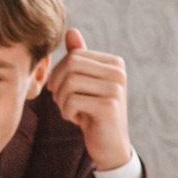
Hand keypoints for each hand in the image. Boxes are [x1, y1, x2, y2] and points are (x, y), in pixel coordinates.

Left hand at [46, 27, 131, 173]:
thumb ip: (80, 58)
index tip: (60, 90)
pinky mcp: (109, 106)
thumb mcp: (86, 83)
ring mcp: (116, 89)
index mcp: (114, 63)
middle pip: (71, 65)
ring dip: (61, 100)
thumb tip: (71, 31)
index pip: (74, 55)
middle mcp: (118, 72)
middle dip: (58, 85)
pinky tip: (76, 120)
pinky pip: (72, 100)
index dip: (59, 72)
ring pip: (70, 82)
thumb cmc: (94, 112)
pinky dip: (67, 111)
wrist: (110, 145)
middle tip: (60, 101)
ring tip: (68, 111)